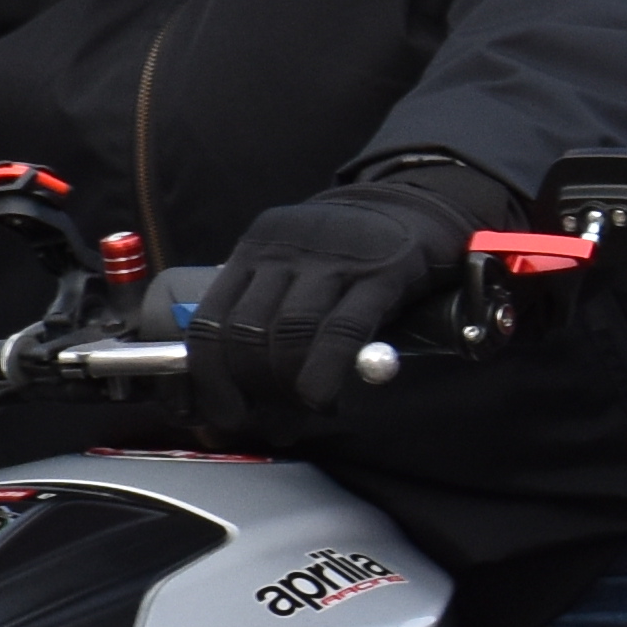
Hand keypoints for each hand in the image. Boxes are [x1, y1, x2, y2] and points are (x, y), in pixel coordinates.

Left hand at [191, 165, 490, 431]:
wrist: (417, 202)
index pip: (209, 323)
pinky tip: (321, 398)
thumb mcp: (296, 265)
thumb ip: (266, 308)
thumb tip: (236, 384)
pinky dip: (324, 370)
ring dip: (286, 388)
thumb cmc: (352, 248)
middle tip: (270, 424)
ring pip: (287, 333)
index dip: (209, 380)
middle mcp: (284, 252)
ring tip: (300, 414)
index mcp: (254, 252)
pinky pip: (342, 329)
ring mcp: (332, 259)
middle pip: (245, 333)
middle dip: (251, 392)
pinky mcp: (380, 271)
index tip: (221, 415)